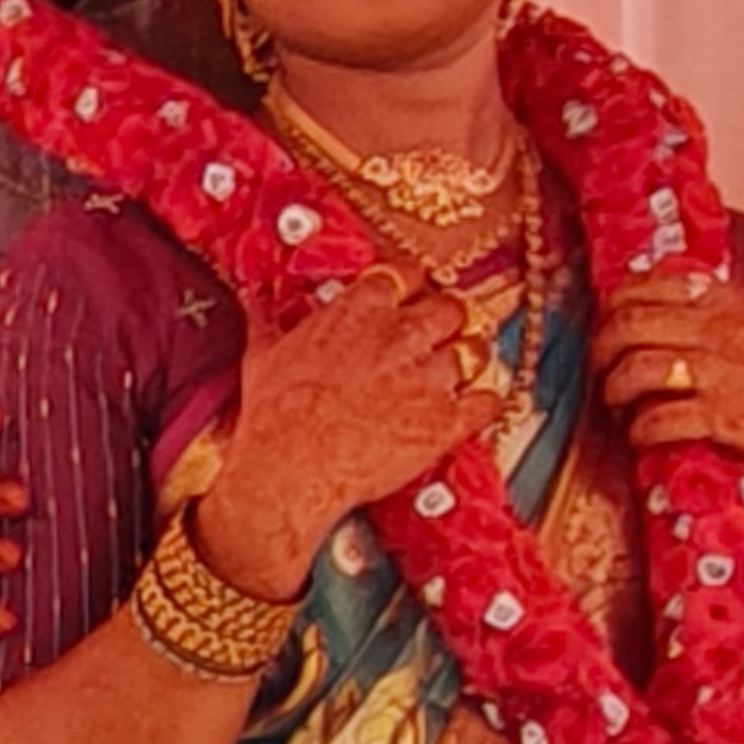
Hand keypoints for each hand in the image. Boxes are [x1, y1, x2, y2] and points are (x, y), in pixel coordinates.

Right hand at [199, 264, 499, 601]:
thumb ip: (268, 318)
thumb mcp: (264, 355)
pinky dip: (486, 403)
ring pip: (474, 351)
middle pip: (450, 307)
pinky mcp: (446, 421)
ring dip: (470, 359)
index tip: (413, 294)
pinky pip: (487, 401)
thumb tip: (256, 295)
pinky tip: (480, 406)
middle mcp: (401, 335)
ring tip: (464, 367)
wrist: (289, 469)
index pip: (405, 274)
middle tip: (444, 332)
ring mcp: (428, 377)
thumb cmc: (274, 415)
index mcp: (359, 310)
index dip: (413, 284)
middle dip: (449, 319)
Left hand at [593, 274, 743, 556]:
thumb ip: (715, 307)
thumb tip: (656, 293)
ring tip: (619, 405)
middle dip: (601, 350)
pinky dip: (640, 429)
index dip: (611, 307)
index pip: (644, 285)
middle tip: (601, 370)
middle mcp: (722, 329)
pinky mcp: (725, 418)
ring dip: (615, 391)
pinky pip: (659, 418)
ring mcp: (723, 374)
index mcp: (729, 300)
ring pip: (636, 369)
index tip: (606, 326)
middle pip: (628, 325)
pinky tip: (643, 434)